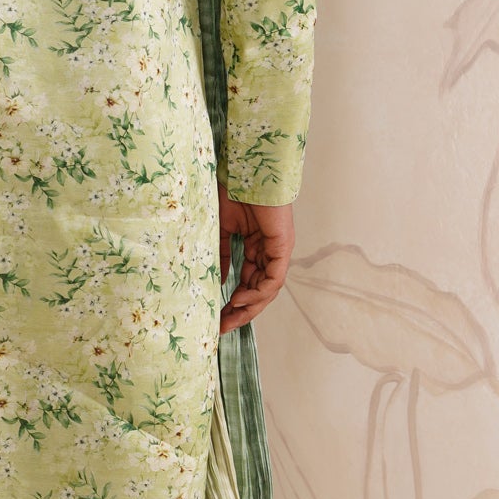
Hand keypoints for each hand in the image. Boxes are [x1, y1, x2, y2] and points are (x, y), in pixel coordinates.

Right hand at [218, 189, 294, 334]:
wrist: (246, 170)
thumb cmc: (233, 190)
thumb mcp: (221, 229)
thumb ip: (223, 254)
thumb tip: (219, 281)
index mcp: (256, 247)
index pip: (247, 282)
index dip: (233, 301)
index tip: (216, 317)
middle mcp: (269, 252)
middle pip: (258, 291)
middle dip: (241, 312)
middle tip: (222, 328)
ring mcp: (278, 250)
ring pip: (267, 290)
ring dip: (249, 307)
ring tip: (229, 318)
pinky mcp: (282, 247)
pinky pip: (272, 279)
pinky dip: (257, 292)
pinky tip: (239, 299)